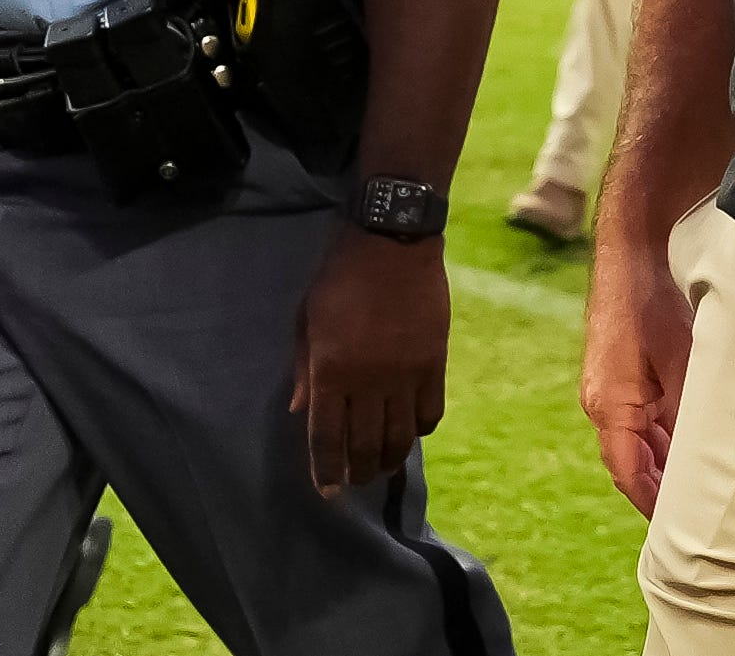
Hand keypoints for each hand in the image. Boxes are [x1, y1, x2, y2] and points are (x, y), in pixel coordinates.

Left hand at [290, 229, 450, 496]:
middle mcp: (369, 380)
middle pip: (365, 445)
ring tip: (383, 468)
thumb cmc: (339, 277)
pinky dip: (421, 429)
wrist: (392, 240)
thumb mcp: (307, 320)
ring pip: (400, 436)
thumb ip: (304, 370)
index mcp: (331, 370)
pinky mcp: (435, 362)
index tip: (327, 493)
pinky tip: (412, 432)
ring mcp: (406, 373)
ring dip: (390, 459)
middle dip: (359, 472)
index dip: (326, 471)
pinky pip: (431, 411)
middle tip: (356, 483)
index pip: (327, 438)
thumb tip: (300, 412)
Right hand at [581, 225, 695, 517]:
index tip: (679, 529)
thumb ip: (689, 411)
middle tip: (700, 514)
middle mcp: (603, 405)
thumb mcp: (684, 361)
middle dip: (664, 487)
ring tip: (704, 484)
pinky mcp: (619, 376)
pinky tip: (693, 441)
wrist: (632, 254)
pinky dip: (664, 435)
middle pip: (633, 462)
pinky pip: (640, 419)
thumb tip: (706, 454)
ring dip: (667, 460)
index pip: (629, 474)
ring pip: (639, 441)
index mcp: (610, 407)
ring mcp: (608, 390)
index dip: (654, 504)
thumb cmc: (652, 304)